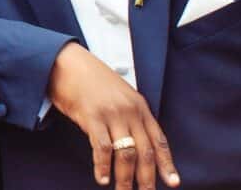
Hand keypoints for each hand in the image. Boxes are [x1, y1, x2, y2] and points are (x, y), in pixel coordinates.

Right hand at [47, 43, 179, 189]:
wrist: (67, 62)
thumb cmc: (90, 79)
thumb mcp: (118, 94)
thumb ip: (129, 115)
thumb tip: (134, 143)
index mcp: (139, 106)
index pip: (158, 139)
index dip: (166, 163)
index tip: (173, 183)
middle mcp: (129, 111)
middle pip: (144, 151)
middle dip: (146, 178)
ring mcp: (111, 114)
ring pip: (126, 153)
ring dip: (124, 178)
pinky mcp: (92, 117)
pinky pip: (102, 148)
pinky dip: (102, 166)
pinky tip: (102, 178)